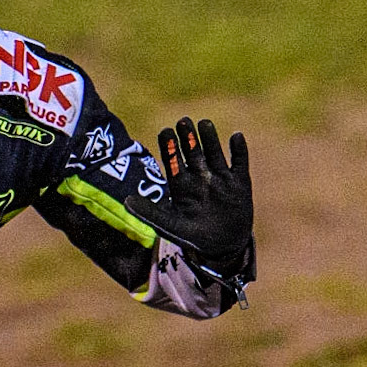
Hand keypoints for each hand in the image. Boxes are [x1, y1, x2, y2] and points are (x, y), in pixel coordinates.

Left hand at [126, 117, 252, 270]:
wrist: (223, 246)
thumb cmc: (193, 235)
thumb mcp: (170, 225)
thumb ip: (150, 212)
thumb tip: (126, 201)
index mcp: (181, 184)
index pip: (173, 160)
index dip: (169, 147)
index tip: (165, 132)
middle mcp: (199, 176)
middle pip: (192, 151)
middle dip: (188, 137)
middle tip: (182, 121)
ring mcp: (220, 176)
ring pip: (214, 152)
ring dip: (210, 139)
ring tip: (204, 123)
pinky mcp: (240, 181)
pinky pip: (240, 162)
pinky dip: (239, 150)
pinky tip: (236, 136)